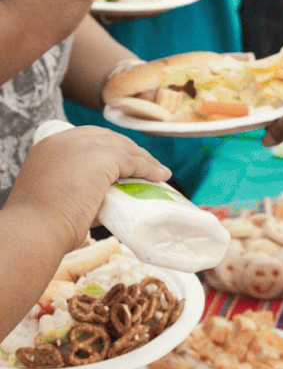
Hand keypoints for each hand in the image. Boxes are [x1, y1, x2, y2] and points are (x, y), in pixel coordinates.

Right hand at [8, 126, 170, 252]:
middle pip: (106, 138)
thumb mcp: (53, 198)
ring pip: (123, 147)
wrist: (36, 230)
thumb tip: (97, 203)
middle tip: (143, 165)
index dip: (105, 148)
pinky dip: (150, 168)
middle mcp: (64, 140)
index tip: (119, 161)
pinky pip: (134, 161)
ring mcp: (83, 146)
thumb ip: (73, 191)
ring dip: (144, 160)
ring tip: (158, 172)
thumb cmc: (40, 226)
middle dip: (127, 150)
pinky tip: (160, 176)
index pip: (85, 140)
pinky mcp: (103, 157)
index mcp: (48, 147)